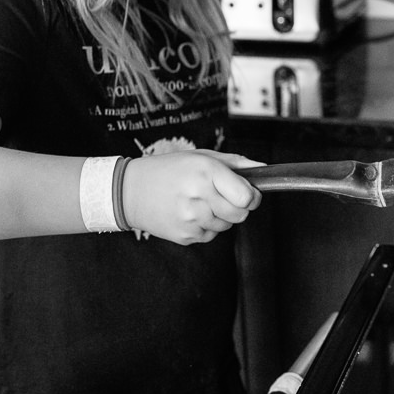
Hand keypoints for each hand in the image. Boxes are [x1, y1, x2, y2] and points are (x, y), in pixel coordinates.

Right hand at [120, 149, 262, 244]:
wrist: (130, 191)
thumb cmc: (168, 170)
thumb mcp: (201, 156)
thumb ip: (235, 163)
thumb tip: (263, 169)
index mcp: (206, 173)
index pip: (246, 197)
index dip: (252, 196)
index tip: (248, 193)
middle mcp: (199, 197)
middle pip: (240, 215)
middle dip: (238, 207)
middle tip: (222, 196)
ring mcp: (191, 219)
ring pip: (226, 226)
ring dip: (220, 216)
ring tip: (199, 202)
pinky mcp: (185, 236)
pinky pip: (210, 235)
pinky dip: (206, 226)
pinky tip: (190, 213)